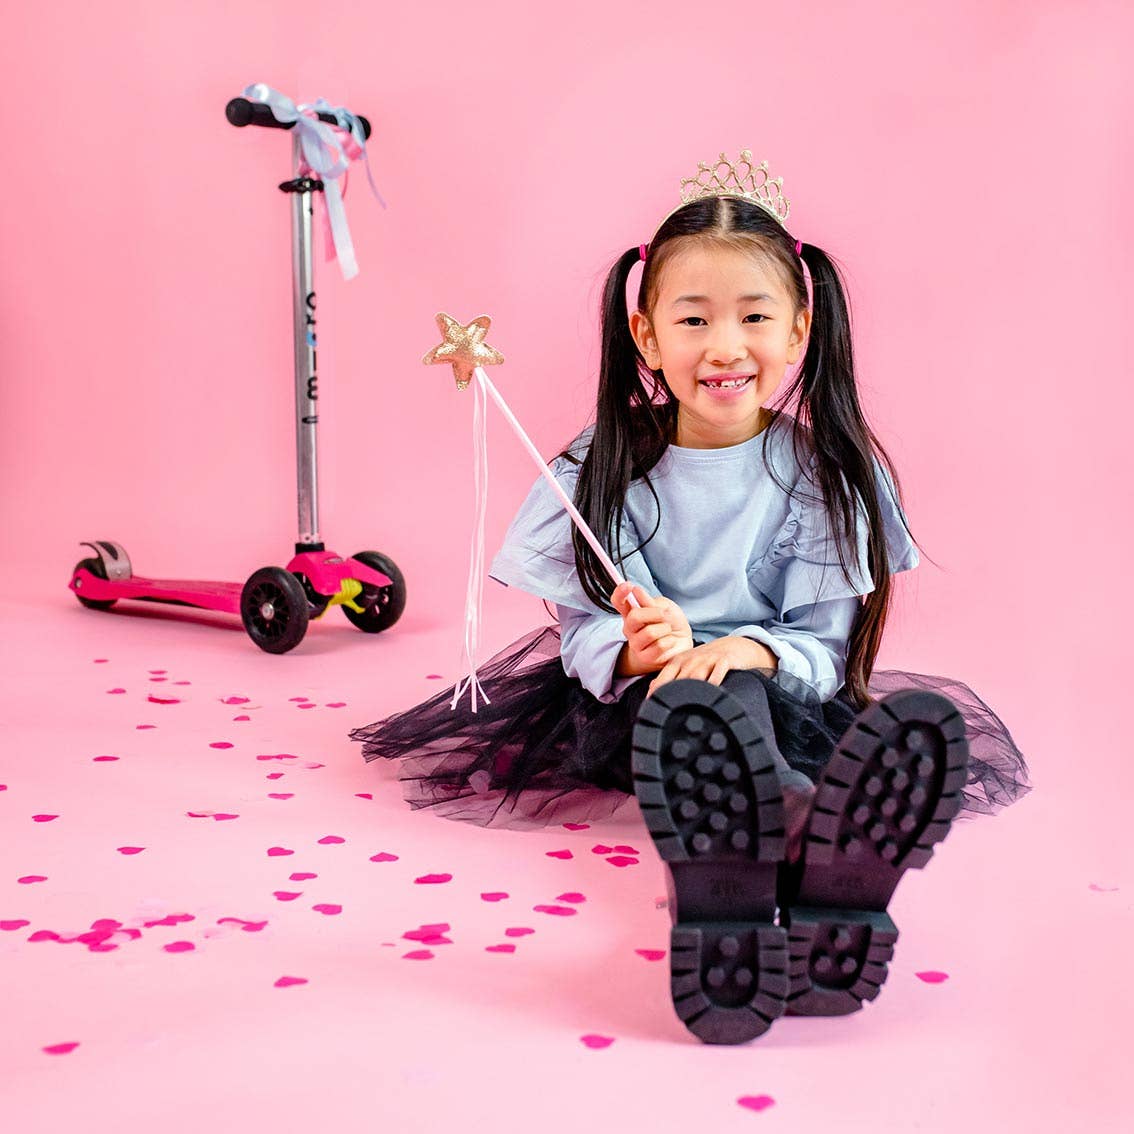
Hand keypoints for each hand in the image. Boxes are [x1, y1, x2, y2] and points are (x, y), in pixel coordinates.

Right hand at [611, 582, 693, 676]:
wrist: (682, 643)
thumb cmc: (672, 623)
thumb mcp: (665, 607)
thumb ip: (650, 602)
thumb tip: (636, 591)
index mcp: (631, 613)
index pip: (618, 602)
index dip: (620, 593)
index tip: (628, 585)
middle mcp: (630, 628)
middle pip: (634, 617)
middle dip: (654, 613)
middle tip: (664, 614)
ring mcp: (636, 644)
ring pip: (649, 632)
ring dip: (665, 628)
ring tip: (668, 630)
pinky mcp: (645, 657)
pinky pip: (659, 646)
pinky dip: (670, 641)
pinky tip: (670, 642)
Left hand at [647, 636, 776, 696]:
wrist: (733, 646)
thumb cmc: (706, 660)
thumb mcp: (686, 664)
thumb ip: (669, 676)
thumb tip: (651, 691)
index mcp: (678, 662)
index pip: (663, 678)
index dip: (656, 694)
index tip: (652, 708)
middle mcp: (691, 660)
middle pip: (679, 680)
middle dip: (673, 697)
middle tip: (669, 714)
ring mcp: (708, 659)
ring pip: (696, 676)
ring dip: (692, 690)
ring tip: (689, 708)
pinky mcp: (724, 660)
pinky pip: (718, 672)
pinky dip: (714, 682)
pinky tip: (713, 695)